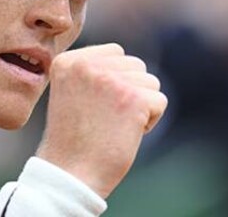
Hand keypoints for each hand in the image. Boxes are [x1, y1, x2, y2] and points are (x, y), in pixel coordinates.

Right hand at [36, 43, 166, 198]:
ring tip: (114, 126)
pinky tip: (126, 134)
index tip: (95, 107)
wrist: (70, 174)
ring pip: (150, 82)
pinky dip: (150, 121)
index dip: (115, 81)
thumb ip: (94, 71)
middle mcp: (87, 65)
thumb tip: (129, 63)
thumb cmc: (73, 139)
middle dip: (130, 92)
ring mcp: (110, 80)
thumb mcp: (72, 92)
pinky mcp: (133, 98)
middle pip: (135, 65)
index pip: (115, 53)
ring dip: (141, 105)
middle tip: (105, 120)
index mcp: (68, 61)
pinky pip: (159, 101)